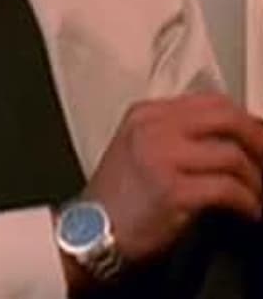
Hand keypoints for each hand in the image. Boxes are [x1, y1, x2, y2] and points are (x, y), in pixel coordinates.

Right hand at [84, 94, 262, 267]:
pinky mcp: (173, 191)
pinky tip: (250, 212)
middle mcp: (152, 129)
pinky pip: (229, 190)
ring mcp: (161, 157)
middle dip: (259, 140)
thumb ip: (176, 134)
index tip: (259, 137)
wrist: (89, 232)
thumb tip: (231, 137)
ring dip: (256, 180)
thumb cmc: (117, 198)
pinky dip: (249, 203)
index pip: (211, 101)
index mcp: (145, 114)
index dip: (246, 119)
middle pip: (227, 118)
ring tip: (258, 195)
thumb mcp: (139, 148)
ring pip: (233, 156)